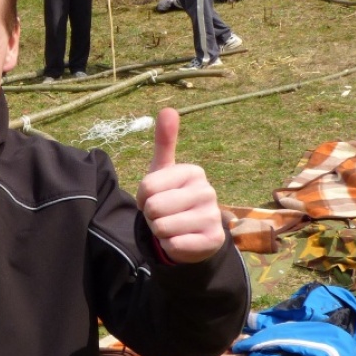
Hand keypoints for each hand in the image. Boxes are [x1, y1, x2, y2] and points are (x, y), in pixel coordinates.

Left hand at [135, 109, 224, 263]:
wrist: (191, 233)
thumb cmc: (171, 198)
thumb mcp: (163, 170)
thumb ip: (165, 141)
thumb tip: (168, 109)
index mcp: (194, 172)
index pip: (147, 187)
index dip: (142, 198)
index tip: (153, 198)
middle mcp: (208, 191)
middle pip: (154, 208)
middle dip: (151, 217)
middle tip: (163, 215)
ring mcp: (213, 216)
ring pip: (162, 228)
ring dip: (159, 232)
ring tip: (171, 227)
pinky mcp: (213, 240)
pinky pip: (174, 245)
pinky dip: (170, 246)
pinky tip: (180, 241)